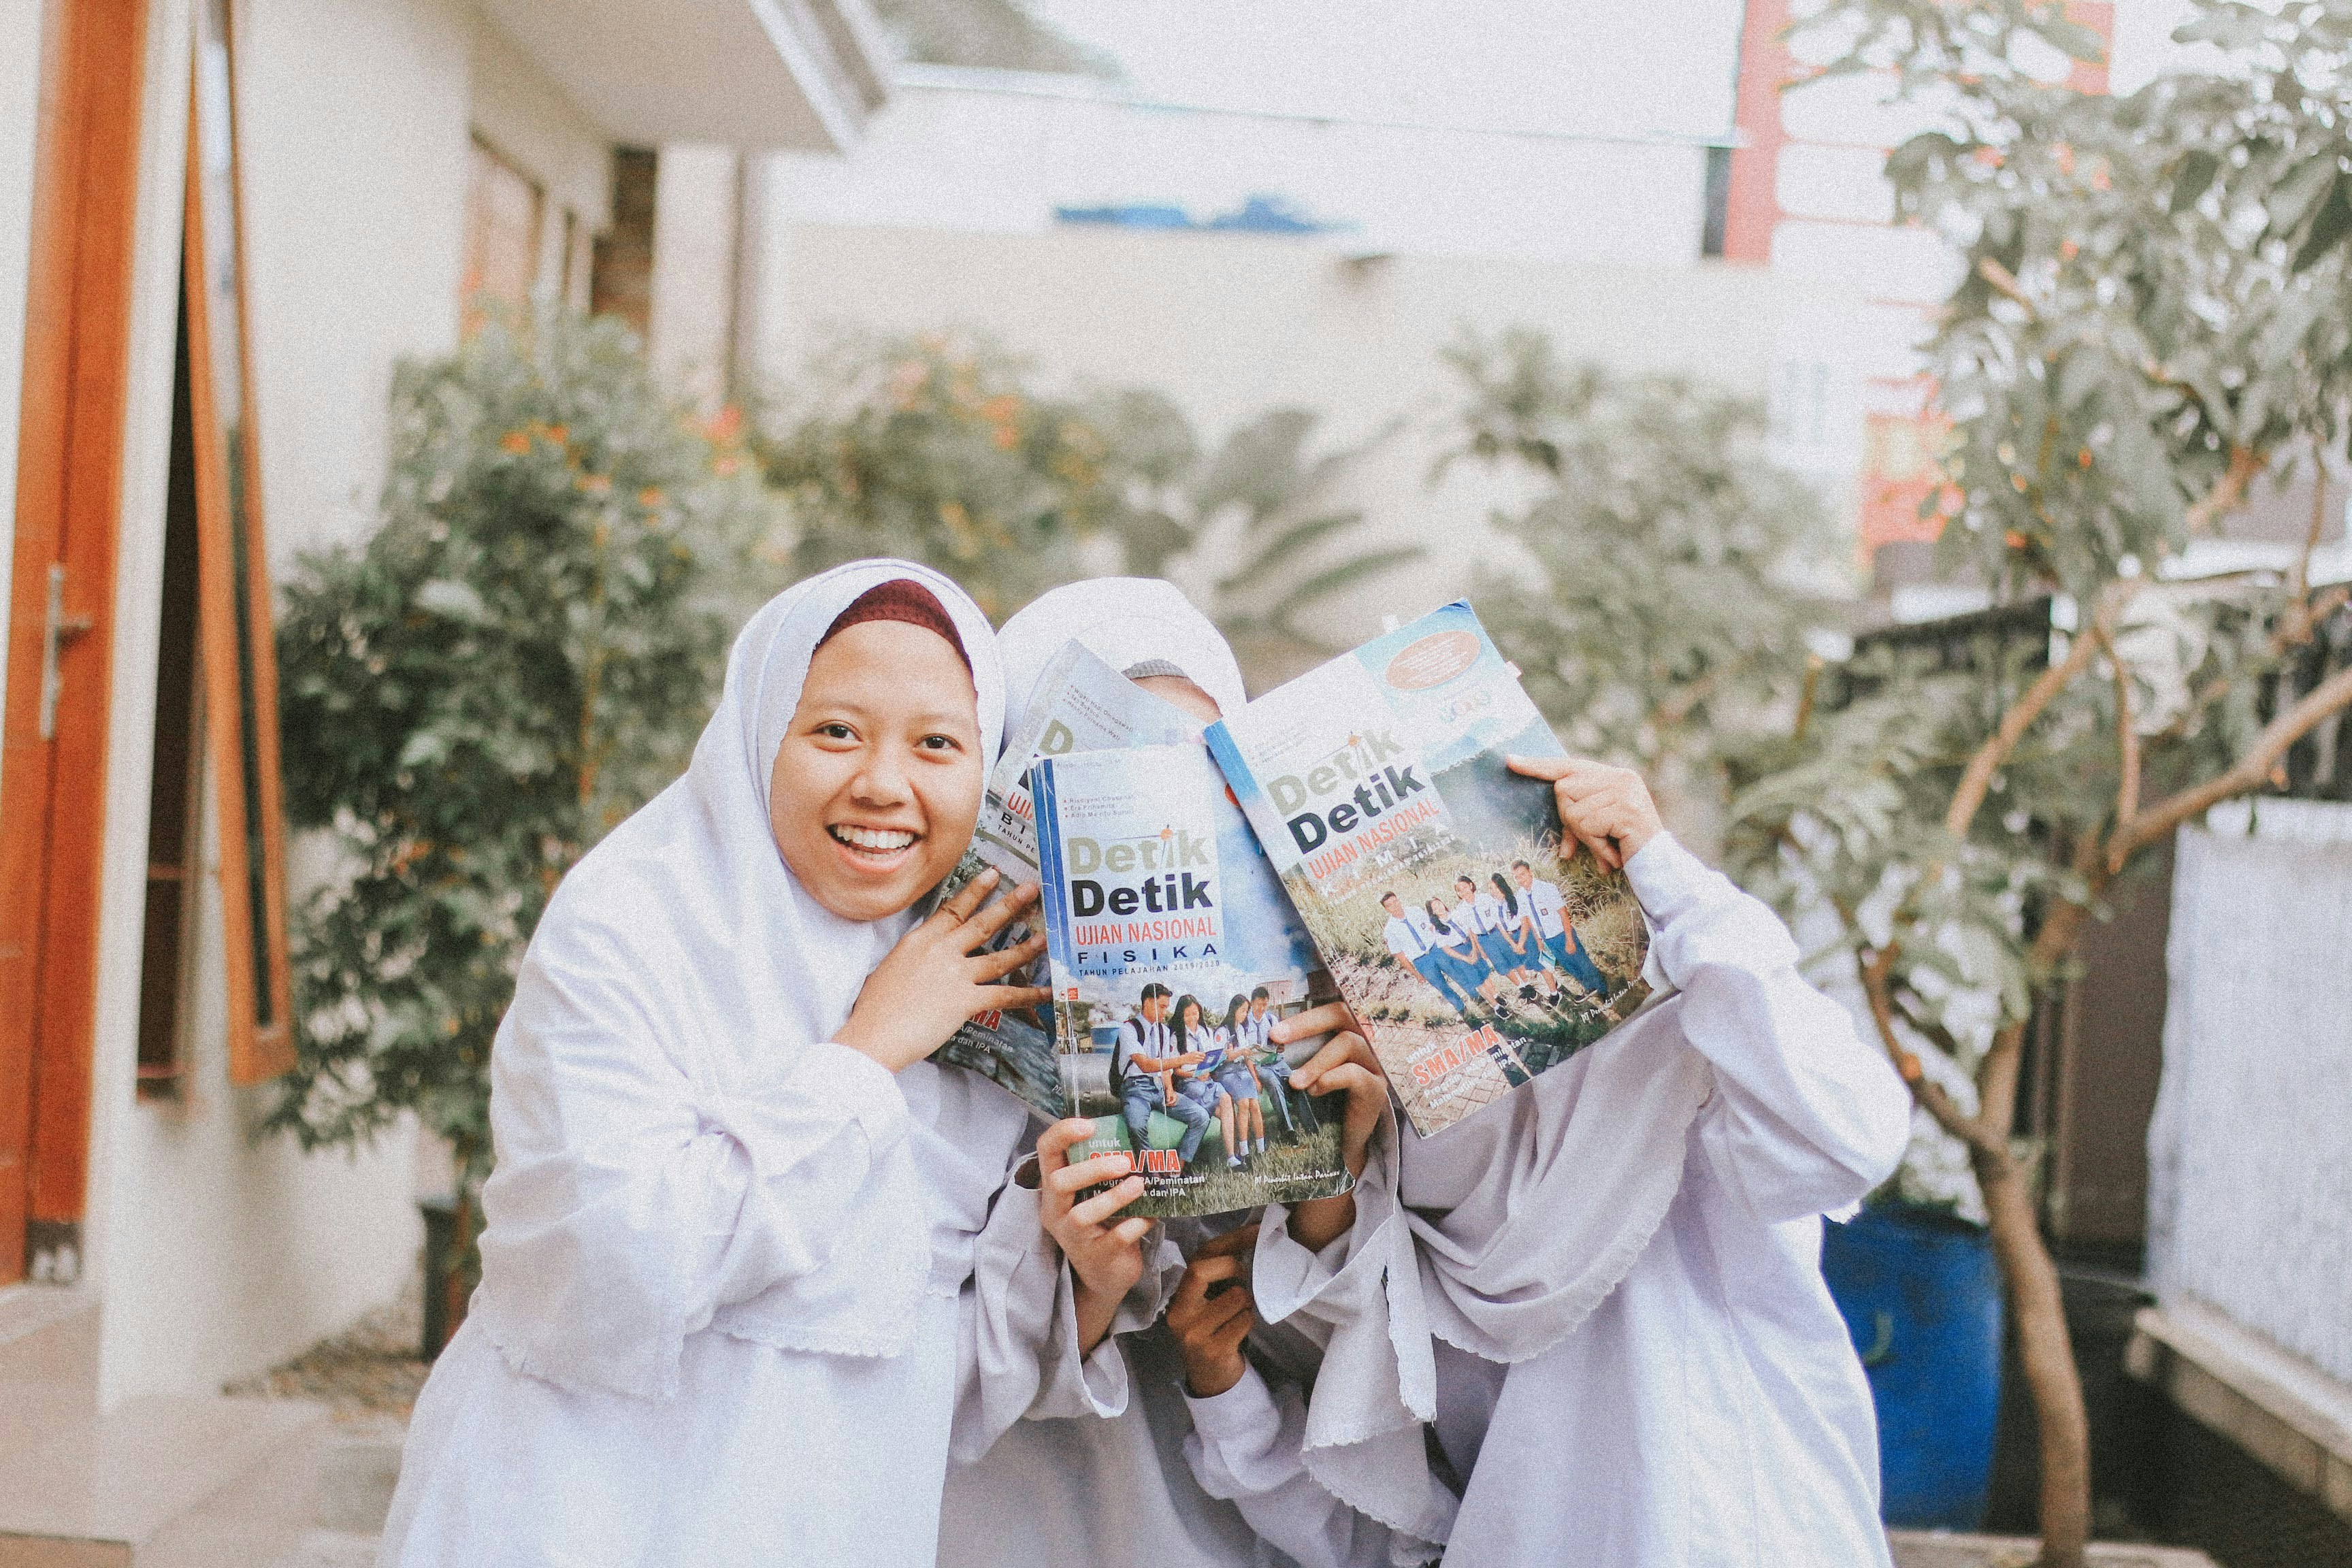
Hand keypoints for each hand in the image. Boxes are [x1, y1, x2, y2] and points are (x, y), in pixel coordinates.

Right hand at [835, 869, 1049, 1071]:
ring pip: (1000, 956)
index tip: (993, 875)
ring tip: (1046, 936)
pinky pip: (1005, 995)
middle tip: (1031, 889)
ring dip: (1026, 947)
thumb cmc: (873, 1008)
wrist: (873, 1034)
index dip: (975, 891)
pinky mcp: (966, 1001)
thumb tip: (923, 960)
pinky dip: (1029, 994)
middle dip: (1009, 904)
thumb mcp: (890, 968)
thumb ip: (913, 958)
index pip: (953, 909)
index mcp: (919, 940)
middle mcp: (941, 951)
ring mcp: (955, 974)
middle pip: (982, 923)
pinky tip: (1047, 991)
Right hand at [1036, 1118, 1152, 1353]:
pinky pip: (1116, 1238)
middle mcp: (1056, 1211)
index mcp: (1055, 1187)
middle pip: (1058, 1183)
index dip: (1062, 1133)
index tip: (1090, 1125)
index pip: (1046, 1151)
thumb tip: (1142, 1134)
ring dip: (1114, 1197)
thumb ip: (1106, 1168)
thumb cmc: (1103, 1223)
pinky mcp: (1096, 1256)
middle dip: (1092, 1169)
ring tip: (1139, 1184)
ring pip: (1082, 1215)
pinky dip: (1136, 1224)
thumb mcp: (1096, 1193)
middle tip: (1124, 1162)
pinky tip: (1151, 1216)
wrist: (1107, 1274)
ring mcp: (1073, 1237)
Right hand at [1168, 1226, 1258, 1397]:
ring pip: (1234, 1296)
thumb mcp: (1208, 1300)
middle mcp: (1179, 1312)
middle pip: (1200, 1271)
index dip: (1229, 1240)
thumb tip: (1252, 1234)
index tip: (1256, 1230)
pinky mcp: (1212, 1349)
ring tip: (1241, 1311)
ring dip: (1247, 1301)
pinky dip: (1249, 1320)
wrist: (1210, 1378)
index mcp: (1178, 1294)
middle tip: (1243, 1275)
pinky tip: (1240, 1328)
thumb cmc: (1214, 1330)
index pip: (1199, 1256)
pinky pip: (1243, 1321)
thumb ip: (1218, 1272)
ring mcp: (1193, 1332)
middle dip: (1231, 1266)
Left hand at [1270, 1004, 1391, 1251]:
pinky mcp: (1378, 1089)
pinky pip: (1355, 1074)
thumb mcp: (1309, 1070)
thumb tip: (1262, 1038)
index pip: (1333, 1010)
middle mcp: (1369, 1042)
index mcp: (1352, 1032)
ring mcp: (1377, 1065)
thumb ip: (1298, 1051)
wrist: (1340, 1144)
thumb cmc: (1322, 1101)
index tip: (1274, 1032)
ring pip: (1349, 1044)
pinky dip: (1331, 1078)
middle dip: (1307, 1024)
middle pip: (1344, 1015)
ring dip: (1316, 1061)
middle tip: (1277, 1038)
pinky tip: (1315, 1091)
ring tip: (1295, 1082)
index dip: (1305, 1017)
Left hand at [1505, 756, 1662, 871]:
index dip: (1539, 766)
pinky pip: (1587, 826)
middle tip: (1597, 837)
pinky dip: (1595, 844)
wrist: (1661, 867)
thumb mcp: (1600, 833)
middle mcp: (1621, 777)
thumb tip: (1562, 852)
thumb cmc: (1629, 850)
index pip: (1569, 765)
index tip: (1511, 760)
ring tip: (1609, 844)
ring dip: (1585, 836)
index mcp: (1614, 776)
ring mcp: (1625, 792)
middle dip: (1570, 818)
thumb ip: (1580, 826)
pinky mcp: (1625, 810)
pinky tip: (1614, 851)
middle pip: (1564, 789)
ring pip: (1574, 811)